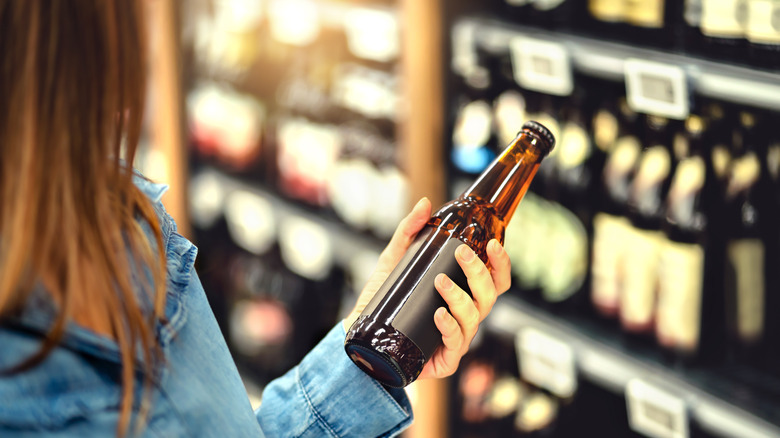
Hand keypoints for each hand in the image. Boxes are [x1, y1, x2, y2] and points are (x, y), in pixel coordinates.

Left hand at [343, 197, 511, 380]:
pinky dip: (449, 326)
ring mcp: (457, 338)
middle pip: (490, 295)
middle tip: (461, 253)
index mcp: (463, 293)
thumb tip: (425, 204)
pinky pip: (456, 343)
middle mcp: (465, 315)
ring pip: (474, 317)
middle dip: (479, 272)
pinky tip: (438, 314)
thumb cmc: (384, 298)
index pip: (495, 279)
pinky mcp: (444, 359)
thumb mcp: (394, 259)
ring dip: (460, 297)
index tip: (493, 243)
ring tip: (440, 282)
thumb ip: (409, 231)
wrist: (361, 332)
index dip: (501, 263)